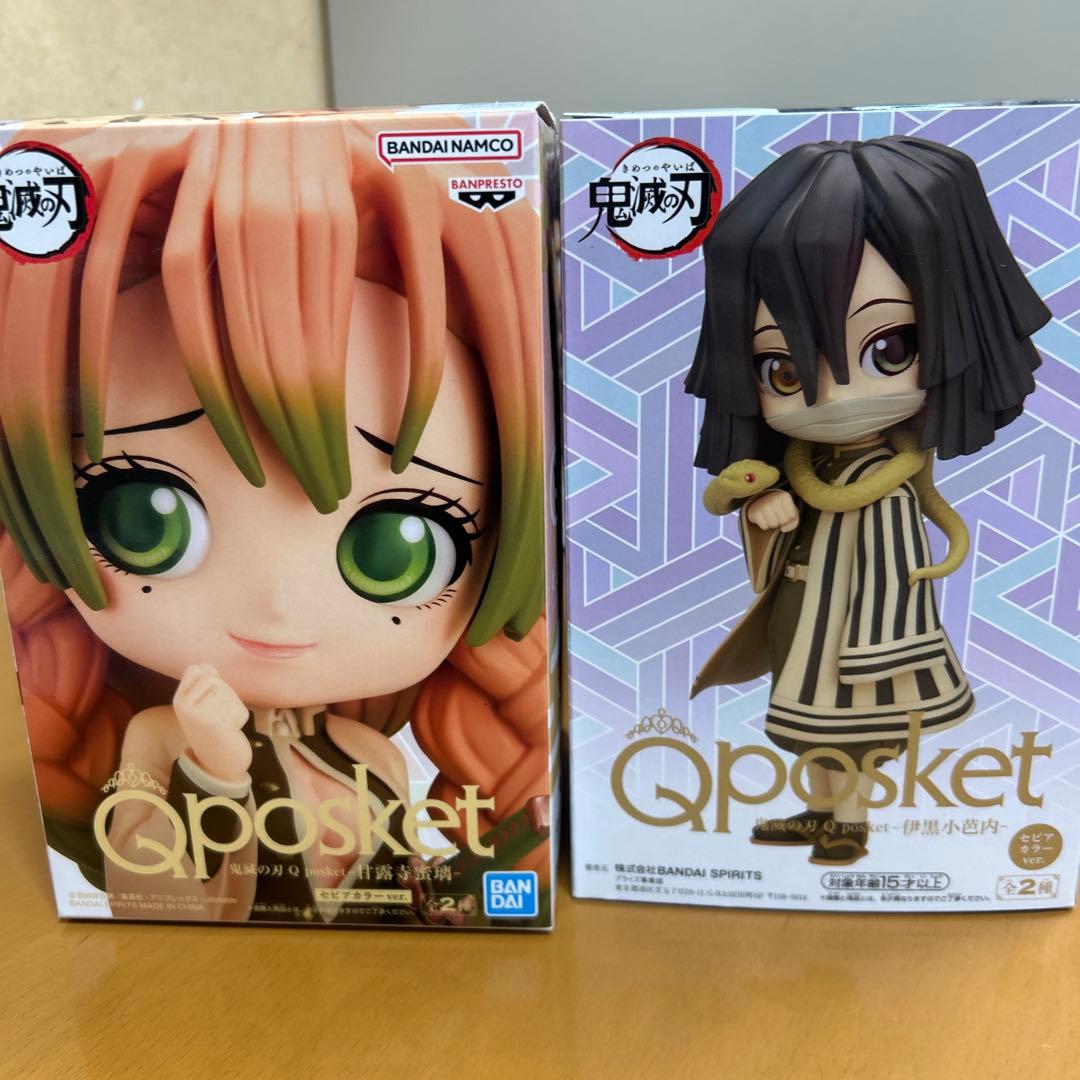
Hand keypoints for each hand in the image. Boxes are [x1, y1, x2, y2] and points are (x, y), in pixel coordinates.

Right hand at [173, 665, 251, 784]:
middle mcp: (184, 707)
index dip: (210, 674)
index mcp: (179, 700)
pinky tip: (231, 729)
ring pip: (226, 691)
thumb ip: (203, 685)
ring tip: (226, 719)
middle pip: (213, 679)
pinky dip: (240, 716)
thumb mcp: (201, 705)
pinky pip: (237, 707)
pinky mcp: (214, 725)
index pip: (195, 670)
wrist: (218, 761)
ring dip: (233, 703)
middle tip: (222, 709)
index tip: (214, 692)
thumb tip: (207, 666)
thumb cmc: (213, 729)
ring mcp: (197, 716)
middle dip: (225, 690)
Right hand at [747, 489, 799, 532]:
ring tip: (770, 516)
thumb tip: (783, 529)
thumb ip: (794, 522)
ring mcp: (763, 505)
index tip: (784, 512)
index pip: (792, 516)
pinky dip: (765, 525)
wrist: (760, 503)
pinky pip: (765, 527)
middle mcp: (773, 498)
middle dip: (781, 521)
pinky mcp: (755, 513)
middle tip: (776, 514)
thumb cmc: (779, 508)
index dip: (789, 518)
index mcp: (784, 496)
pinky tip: (763, 518)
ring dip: (773, 524)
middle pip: (783, 521)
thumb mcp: (790, 512)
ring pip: (774, 525)